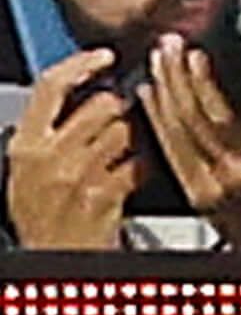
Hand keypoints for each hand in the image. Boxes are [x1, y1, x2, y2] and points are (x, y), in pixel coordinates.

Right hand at [7, 53, 136, 250]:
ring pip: (125, 131)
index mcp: (26, 144)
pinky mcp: (107, 195)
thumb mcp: (28, 168)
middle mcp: (49, 156)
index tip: (104, 56)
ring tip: (115, 160)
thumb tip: (73, 93)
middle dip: (116, 109)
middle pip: (101, 104)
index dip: (82, 63)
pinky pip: (139, 164)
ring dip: (129, 141)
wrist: (54, 258)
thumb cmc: (43, 216)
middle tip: (114, 123)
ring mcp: (79, 175)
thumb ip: (46, 131)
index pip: (52, 86)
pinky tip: (126, 180)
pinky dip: (140, 169)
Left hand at [140, 45, 240, 249]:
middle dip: (173, 77)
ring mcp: (205, 186)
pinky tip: (149, 97)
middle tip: (167, 46)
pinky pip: (167, 150)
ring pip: (171, 132)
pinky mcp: (193, 192)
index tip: (195, 53)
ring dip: (160, 93)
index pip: (219, 116)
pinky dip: (155, 120)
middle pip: (187, 119)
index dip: (202, 82)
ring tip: (156, 62)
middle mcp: (227, 176)